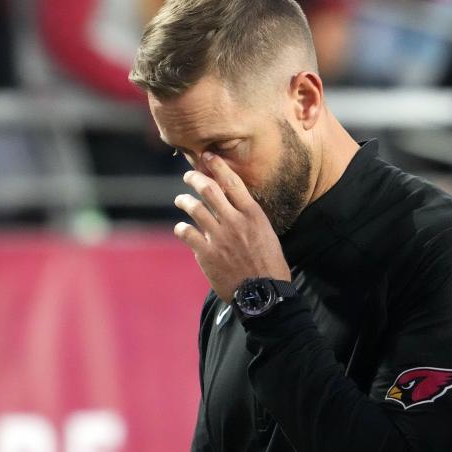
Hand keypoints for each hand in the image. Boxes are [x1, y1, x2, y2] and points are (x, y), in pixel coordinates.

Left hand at [174, 153, 291, 301]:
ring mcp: (218, 237)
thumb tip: (236, 209)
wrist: (264, 294)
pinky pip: (186, 233)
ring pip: (194, 208)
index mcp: (253, 215)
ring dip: (184, 201)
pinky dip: (181, 228)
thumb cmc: (270, 266)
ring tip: (181, 200)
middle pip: (208, 189)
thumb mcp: (268, 235)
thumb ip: (250, 220)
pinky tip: (182, 228)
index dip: (218, 166)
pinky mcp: (206, 254)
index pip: (233, 182)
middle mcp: (235, 221)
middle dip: (195, 178)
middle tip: (189, 176)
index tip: (208, 156)